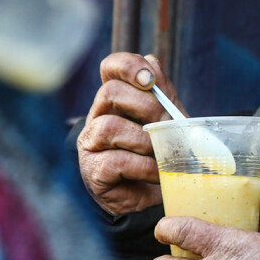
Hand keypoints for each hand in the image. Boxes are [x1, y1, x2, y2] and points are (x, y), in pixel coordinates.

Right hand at [77, 52, 181, 215]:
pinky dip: (143, 167)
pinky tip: (156, 173)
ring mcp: (92, 144)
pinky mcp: (94, 171)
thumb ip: (163, 96)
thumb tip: (156, 69)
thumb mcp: (167, 121)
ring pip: (108, 126)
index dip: (129, 66)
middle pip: (110, 92)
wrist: (153, 193)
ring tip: (162, 154)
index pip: (111, 67)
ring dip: (144, 140)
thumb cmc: (159, 153)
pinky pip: (115, 161)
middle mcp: (99, 116)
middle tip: (168, 125)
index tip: (151, 81)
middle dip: (146, 106)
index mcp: (117, 100)